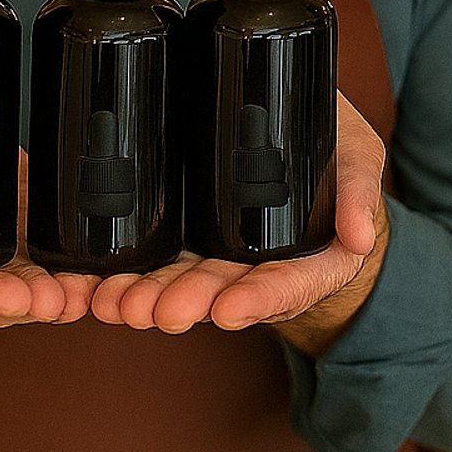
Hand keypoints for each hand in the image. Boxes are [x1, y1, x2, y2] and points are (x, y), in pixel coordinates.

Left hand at [88, 91, 388, 356]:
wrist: (306, 140)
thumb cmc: (339, 155)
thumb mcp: (360, 161)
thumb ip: (360, 194)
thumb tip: (361, 236)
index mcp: (309, 259)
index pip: (286, 286)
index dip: (259, 299)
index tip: (230, 309)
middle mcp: (257, 265)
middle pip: (222, 290)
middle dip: (186, 302)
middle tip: (155, 311)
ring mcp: (218, 252)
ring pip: (180, 279)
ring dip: (146, 295)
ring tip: (113, 302)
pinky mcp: (187, 235)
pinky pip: (155, 257)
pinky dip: (123, 274)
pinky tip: (91, 286)